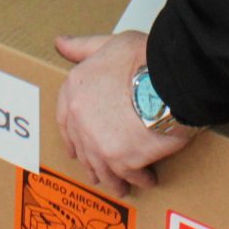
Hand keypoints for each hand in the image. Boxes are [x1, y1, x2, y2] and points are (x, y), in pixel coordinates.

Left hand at [54, 31, 194, 195]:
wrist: (168, 80)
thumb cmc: (144, 59)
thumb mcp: (110, 44)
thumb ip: (84, 48)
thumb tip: (60, 43)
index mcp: (75, 90)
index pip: (65, 120)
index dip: (71, 136)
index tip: (75, 149)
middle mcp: (80, 119)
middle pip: (83, 149)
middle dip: (93, 162)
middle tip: (101, 171)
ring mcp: (98, 143)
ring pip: (103, 169)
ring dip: (114, 179)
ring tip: (124, 185)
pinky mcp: (122, 160)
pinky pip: (130, 176)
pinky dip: (140, 179)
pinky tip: (148, 180)